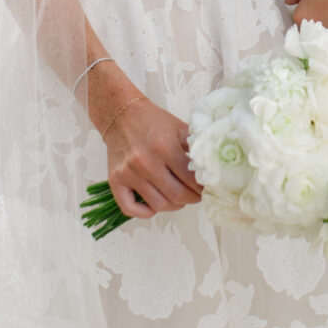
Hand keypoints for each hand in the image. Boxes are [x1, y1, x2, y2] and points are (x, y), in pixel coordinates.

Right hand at [101, 98, 199, 219]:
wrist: (121, 115)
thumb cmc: (153, 122)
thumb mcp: (179, 128)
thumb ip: (196, 148)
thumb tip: (212, 169)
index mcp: (165, 148)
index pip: (191, 180)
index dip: (203, 188)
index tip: (207, 188)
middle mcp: (145, 162)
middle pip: (177, 196)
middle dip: (192, 199)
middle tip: (196, 195)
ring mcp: (129, 173)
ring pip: (158, 204)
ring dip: (173, 206)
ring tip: (178, 197)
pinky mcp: (115, 180)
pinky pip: (129, 208)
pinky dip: (144, 212)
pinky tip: (153, 205)